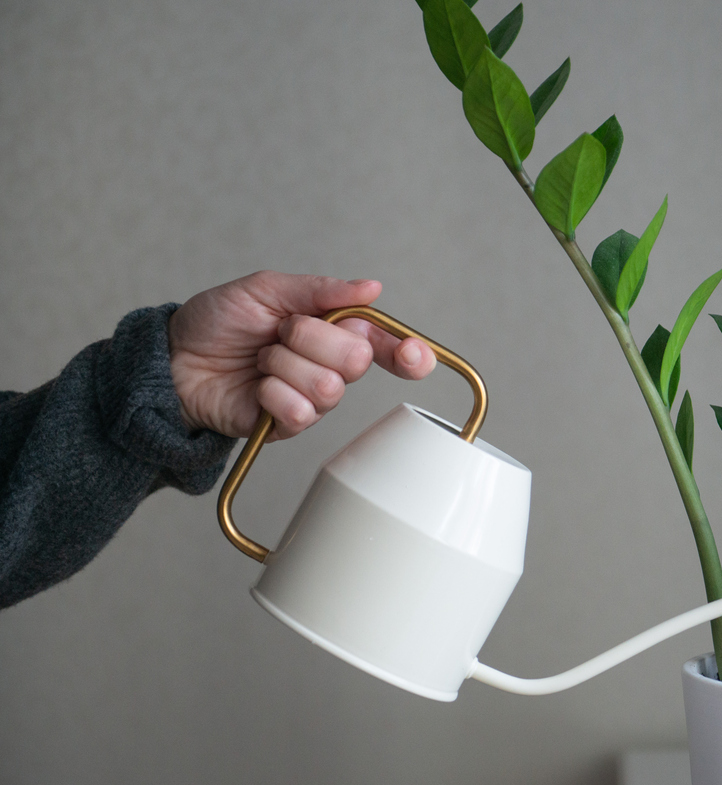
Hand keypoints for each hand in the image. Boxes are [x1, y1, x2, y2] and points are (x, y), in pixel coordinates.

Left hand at [168, 271, 435, 439]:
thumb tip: (370, 287)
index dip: (407, 352)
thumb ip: (321, 289)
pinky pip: (300, 412)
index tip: (413, 355)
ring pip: (328, 387)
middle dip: (312, 338)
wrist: (173, 359)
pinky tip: (257, 387)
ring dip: (285, 364)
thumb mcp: (266, 289)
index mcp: (332, 329)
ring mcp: (311, 397)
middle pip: (356, 360)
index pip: (384, 343)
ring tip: (262, 359)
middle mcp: (328, 365)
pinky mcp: (289, 424)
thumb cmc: (217, 322)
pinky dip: (272, 393)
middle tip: (281, 331)